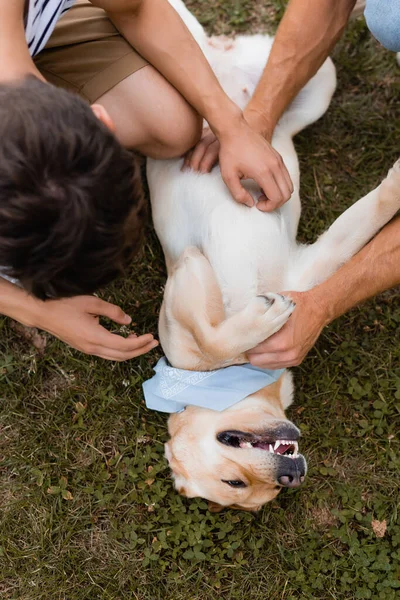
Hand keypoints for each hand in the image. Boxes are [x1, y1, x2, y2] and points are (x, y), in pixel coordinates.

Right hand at [34, 295, 157, 360]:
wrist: (43, 313)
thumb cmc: (65, 305)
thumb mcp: (92, 303)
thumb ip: (112, 311)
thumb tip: (128, 320)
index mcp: (95, 337)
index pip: (124, 346)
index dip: (140, 343)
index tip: (151, 336)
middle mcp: (92, 348)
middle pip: (122, 355)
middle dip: (140, 350)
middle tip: (153, 342)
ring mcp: (87, 349)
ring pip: (115, 357)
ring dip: (131, 351)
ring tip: (143, 341)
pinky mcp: (84, 347)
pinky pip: (107, 353)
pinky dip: (120, 349)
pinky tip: (126, 339)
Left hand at [184, 117, 292, 211]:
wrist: (235, 130)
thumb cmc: (230, 152)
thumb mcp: (228, 176)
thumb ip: (238, 194)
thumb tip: (251, 203)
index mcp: (264, 172)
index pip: (277, 198)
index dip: (269, 207)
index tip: (257, 205)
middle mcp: (275, 166)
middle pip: (287, 194)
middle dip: (275, 203)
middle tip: (260, 201)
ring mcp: (278, 160)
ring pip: (289, 185)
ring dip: (279, 194)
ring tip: (262, 193)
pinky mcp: (278, 157)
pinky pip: (286, 176)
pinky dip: (280, 185)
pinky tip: (264, 184)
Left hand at [247, 290, 327, 367]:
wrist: (319, 309)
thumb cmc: (297, 305)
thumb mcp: (276, 306)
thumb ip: (261, 315)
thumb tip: (244, 320)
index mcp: (281, 342)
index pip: (254, 350)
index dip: (247, 342)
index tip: (244, 336)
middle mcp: (287, 354)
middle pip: (256, 361)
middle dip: (251, 351)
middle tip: (250, 340)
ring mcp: (293, 359)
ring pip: (265, 365)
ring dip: (260, 356)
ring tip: (259, 343)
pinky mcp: (296, 361)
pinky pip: (276, 365)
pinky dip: (269, 358)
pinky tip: (269, 348)